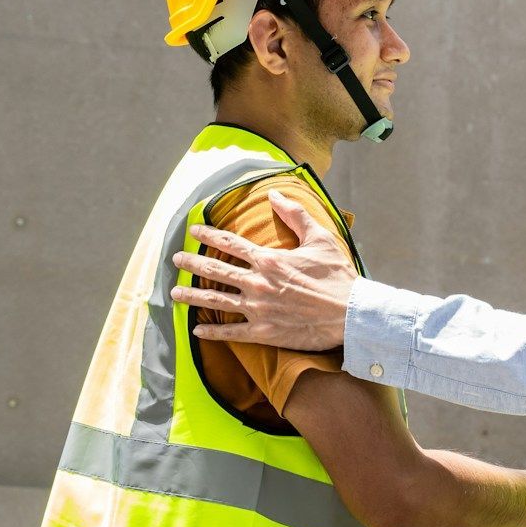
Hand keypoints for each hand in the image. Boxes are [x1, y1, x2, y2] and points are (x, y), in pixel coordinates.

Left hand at [169, 189, 353, 350]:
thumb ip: (295, 215)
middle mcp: (257, 283)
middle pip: (216, 270)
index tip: (193, 231)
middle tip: (176, 260)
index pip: (230, 244)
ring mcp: (258, 309)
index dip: (209, 235)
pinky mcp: (264, 332)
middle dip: (192, 263)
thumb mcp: (320, 238)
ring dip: (193, 296)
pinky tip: (198, 330)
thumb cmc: (337, 276)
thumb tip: (275, 194)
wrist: (350, 314)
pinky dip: (213, 332)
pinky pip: (231, 333)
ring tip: (175, 293)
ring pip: (216, 301)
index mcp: (268, 260)